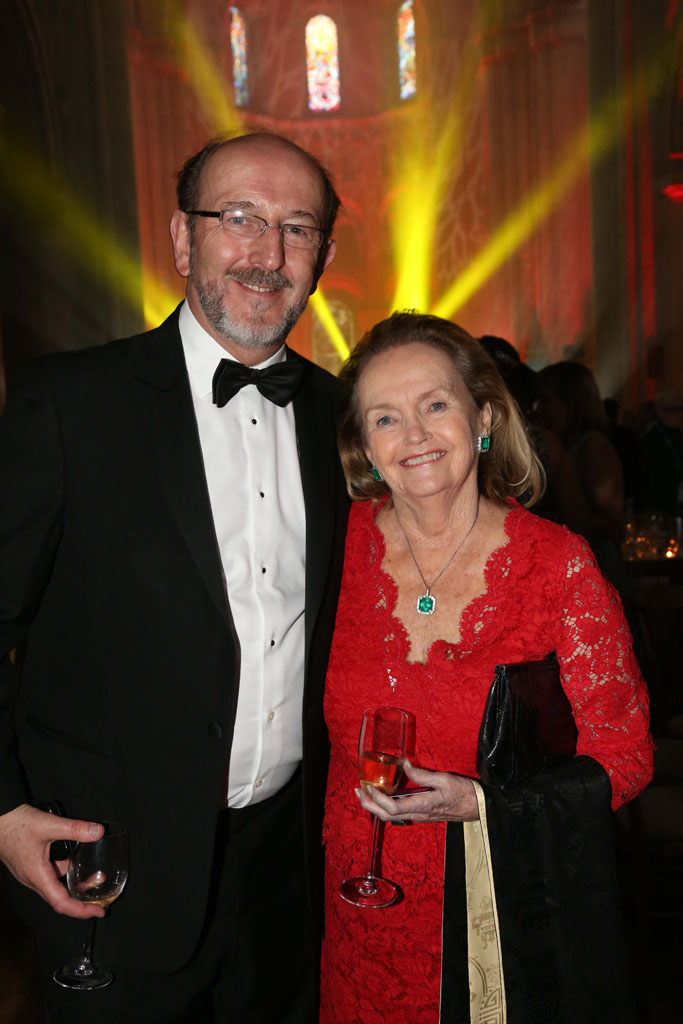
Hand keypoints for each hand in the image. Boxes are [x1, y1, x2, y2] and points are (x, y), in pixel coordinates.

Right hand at [0, 804, 105, 917]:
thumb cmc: (16, 825)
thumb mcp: (49, 825)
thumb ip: (74, 828)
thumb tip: (98, 832)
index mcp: (38, 876)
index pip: (61, 903)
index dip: (81, 910)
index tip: (99, 911)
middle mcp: (34, 880)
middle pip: (60, 899)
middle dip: (83, 901)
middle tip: (102, 900)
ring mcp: (31, 873)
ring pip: (56, 886)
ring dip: (75, 885)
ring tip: (95, 878)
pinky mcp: (31, 866)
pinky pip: (50, 875)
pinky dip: (66, 873)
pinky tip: (75, 861)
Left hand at [355, 760, 479, 823]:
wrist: (477, 807)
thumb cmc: (463, 792)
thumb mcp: (443, 779)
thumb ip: (422, 774)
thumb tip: (405, 765)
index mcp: (422, 806)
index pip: (393, 808)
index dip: (377, 799)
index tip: (368, 787)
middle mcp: (418, 815)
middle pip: (386, 816)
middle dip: (368, 805)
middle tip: (357, 790)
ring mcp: (419, 817)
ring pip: (391, 817)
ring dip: (375, 806)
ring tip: (365, 792)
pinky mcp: (421, 814)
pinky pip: (398, 813)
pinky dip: (385, 806)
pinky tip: (382, 795)